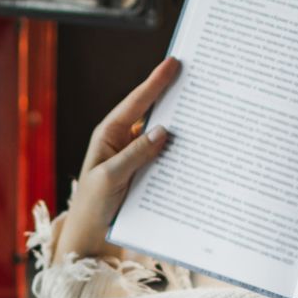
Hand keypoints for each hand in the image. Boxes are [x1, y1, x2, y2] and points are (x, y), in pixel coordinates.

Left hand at [53, 57, 181, 261]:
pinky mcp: (148, 172)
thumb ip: (135, 154)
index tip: (174, 63)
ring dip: (183, 125)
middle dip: (174, 95)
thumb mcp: (110, 177)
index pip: (137, 102)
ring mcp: (138, 156)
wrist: (91, 234)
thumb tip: (164, 131)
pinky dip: (183, 151)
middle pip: (154, 113)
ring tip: (207, 108)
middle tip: (199, 77)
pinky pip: (168, 157)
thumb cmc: (93, 204)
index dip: (156, 82)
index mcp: (110, 134)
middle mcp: (125, 140)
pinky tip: (201, 146)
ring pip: (164, 134)